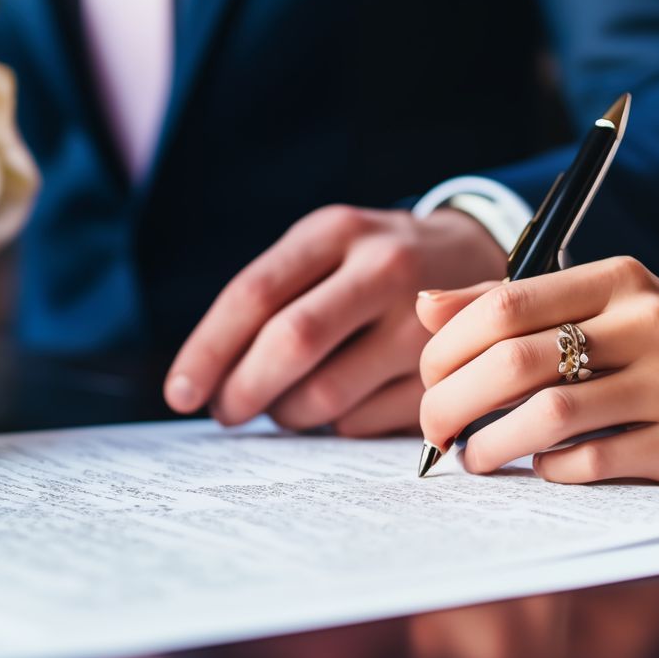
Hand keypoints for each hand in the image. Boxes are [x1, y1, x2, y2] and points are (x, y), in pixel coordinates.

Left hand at [165, 205, 506, 435]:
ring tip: (286, 405)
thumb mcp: (328, 250)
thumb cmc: (373, 265)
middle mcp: (385, 268)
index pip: (256, 293)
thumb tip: (206, 380)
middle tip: (225, 413)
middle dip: (243, 391)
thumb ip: (273, 298)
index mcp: (338, 231)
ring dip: (288, 414)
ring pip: (326, 395)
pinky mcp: (445, 373)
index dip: (208, 350)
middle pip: (292, 342)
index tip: (180, 394)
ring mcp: (424, 323)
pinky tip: (346, 403)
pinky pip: (363, 423)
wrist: (478, 256)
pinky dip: (337, 425)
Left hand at [416, 257, 658, 483]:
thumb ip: (519, 303)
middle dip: (451, 402)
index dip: (445, 348)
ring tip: (472, 456)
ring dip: (489, 445)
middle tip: (433, 428)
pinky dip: (546, 469)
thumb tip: (426, 308)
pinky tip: (538, 467)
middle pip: (511, 362)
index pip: (502, 305)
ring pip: (543, 417)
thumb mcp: (610, 304)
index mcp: (619, 279)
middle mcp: (644, 323)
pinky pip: (587, 463)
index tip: (429, 377)